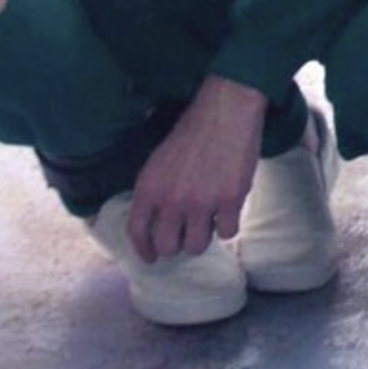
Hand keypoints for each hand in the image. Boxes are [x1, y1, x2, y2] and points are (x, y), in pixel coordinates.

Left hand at [127, 76, 267, 261]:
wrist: (225, 110)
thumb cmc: (192, 132)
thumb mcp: (158, 161)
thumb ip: (153, 193)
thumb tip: (155, 224)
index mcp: (148, 188)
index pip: (137, 233)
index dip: (144, 250)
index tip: (152, 257)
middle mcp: (171, 200)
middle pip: (168, 247)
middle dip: (176, 244)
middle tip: (185, 234)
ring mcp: (202, 202)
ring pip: (197, 246)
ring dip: (202, 236)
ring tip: (208, 219)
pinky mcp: (230, 201)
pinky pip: (226, 233)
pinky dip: (227, 225)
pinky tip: (227, 210)